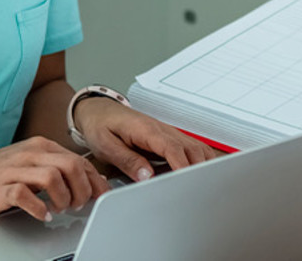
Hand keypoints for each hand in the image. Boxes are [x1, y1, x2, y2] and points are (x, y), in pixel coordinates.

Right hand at [0, 137, 110, 221]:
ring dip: (64, 197)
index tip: (100, 194)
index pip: (78, 159)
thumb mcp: (29, 164)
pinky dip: (39, 208)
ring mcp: (14, 169)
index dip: (94, 179)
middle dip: (83, 189)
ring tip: (61, 209)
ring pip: (53, 177)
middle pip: (71, 165)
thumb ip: (56, 167)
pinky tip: (42, 214)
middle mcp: (29, 154)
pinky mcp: (1, 187)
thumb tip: (88, 179)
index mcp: (39, 146)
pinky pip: (26, 195)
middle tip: (79, 204)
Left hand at [73, 97, 222, 181]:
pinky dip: (199, 160)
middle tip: (199, 190)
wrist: (98, 110)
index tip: (187, 182)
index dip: (182, 165)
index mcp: (145, 129)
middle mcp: (161, 129)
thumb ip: (127, 160)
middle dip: (198, 169)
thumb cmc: (100, 125)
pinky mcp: (169, 137)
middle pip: (190, 148)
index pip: (171, 147)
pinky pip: (191, 147)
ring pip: (196, 147)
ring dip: (202, 164)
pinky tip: (198, 174)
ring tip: (203, 185)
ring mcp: (167, 132)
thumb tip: (146, 176)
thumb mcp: (106, 145)